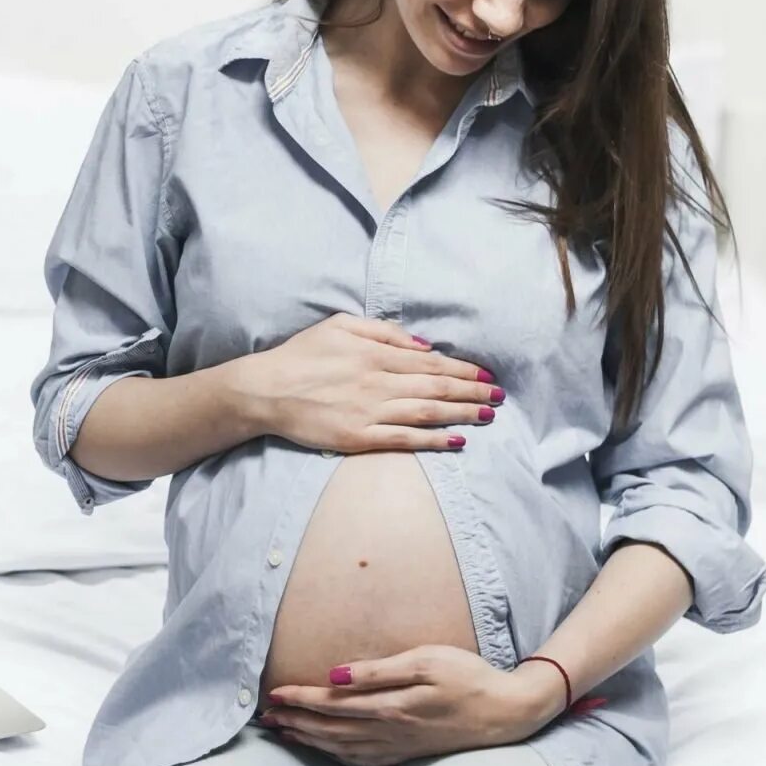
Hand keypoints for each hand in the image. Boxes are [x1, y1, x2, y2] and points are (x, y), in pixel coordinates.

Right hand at [228, 313, 499, 454]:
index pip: (430, 362)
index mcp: (375, 353)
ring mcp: (370, 412)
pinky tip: (457, 440)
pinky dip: (433, 440)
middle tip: (500, 395)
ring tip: (489, 415)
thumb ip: (382, 331)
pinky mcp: (359, 437)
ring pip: (427, 412)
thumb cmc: (300, 355)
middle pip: (436, 386)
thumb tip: (421, 344)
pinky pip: (404, 440)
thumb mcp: (339, 325)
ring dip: (462, 413)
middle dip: (472, 391)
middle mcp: (378, 382)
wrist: (265, 391)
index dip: (462, 369)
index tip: (486, 374)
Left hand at [257, 645, 563, 765]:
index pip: (332, 703)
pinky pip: (362, 758)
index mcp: (390, 705)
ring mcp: (399, 745)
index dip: (300, 698)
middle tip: (266, 716)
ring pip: (342, 747)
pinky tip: (326, 748)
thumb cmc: (467, 676)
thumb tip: (335, 675)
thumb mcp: (424, 660)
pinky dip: (337, 754)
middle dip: (296, 722)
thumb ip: (378, 670)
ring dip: (310, 739)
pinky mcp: (408, 751)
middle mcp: (389, 730)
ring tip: (284, 732)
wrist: (506, 712)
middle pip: (331, 728)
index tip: (274, 692)